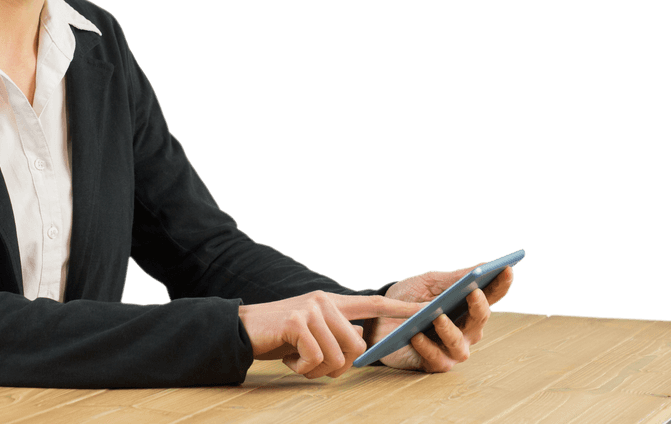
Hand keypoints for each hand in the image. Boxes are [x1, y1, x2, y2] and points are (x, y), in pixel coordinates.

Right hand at [238, 291, 425, 379]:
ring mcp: (311, 309)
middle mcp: (325, 300)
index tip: (428, 309)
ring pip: (337, 356)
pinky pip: (316, 359)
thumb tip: (361, 341)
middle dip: (339, 367)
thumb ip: (337, 332)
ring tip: (298, 361)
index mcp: (333, 302)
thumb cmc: (279, 337)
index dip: (401, 310)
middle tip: (313, 366)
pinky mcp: (296, 321)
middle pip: (357, 346)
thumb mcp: (312, 332)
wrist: (242, 330)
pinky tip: (289, 359)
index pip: (374, 304)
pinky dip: (302, 369)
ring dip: (317, 370)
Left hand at [364, 264, 513, 372]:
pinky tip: (415, 336)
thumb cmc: (407, 298)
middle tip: (472, 292)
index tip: (506, 269)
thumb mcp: (428, 282)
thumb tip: (482, 266)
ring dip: (449, 331)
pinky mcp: (434, 363)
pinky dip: (426, 347)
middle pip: (480, 320)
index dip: (501, 283)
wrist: (378, 317)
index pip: (491, 296)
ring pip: (460, 345)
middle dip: (479, 307)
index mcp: (467, 306)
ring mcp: (451, 349)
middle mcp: (466, 329)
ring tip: (437, 317)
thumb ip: (454, 277)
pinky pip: (436, 359)